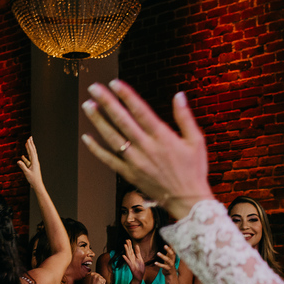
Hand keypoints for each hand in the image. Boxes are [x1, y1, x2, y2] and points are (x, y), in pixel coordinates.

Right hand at [17, 136, 43, 188]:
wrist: (37, 184)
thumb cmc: (33, 179)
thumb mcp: (27, 173)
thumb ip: (23, 166)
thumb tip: (18, 161)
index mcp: (34, 162)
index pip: (32, 152)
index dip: (29, 145)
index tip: (28, 139)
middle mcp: (35, 161)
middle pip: (33, 151)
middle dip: (31, 144)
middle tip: (30, 137)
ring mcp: (34, 164)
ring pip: (31, 154)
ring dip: (29, 149)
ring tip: (27, 143)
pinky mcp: (32, 167)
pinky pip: (28, 161)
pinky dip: (26, 158)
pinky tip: (23, 156)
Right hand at [80, 272, 105, 283]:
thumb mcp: (88, 281)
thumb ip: (90, 277)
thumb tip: (93, 275)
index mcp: (88, 274)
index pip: (96, 275)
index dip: (95, 280)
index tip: (92, 283)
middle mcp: (91, 274)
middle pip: (99, 276)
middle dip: (98, 281)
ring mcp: (95, 276)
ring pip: (102, 278)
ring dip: (100, 283)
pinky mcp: (99, 279)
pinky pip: (104, 280)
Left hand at [81, 80, 213, 219]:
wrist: (187, 200)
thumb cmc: (194, 169)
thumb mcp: (196, 141)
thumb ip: (185, 117)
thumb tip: (179, 94)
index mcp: (163, 137)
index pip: (140, 111)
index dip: (126, 96)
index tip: (115, 83)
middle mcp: (147, 148)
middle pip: (122, 121)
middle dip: (107, 103)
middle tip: (94, 88)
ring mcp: (136, 162)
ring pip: (113, 138)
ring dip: (98, 121)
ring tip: (88, 106)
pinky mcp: (129, 174)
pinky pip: (109, 160)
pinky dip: (96, 150)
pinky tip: (86, 137)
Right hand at [122, 240, 145, 280]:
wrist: (140, 276)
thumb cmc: (140, 268)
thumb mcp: (140, 259)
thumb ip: (138, 252)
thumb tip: (136, 245)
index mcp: (134, 257)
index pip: (131, 249)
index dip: (130, 245)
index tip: (128, 239)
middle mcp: (131, 259)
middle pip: (129, 251)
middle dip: (128, 245)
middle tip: (126, 240)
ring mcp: (131, 263)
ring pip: (128, 255)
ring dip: (126, 250)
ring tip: (125, 245)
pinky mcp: (131, 267)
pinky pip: (128, 262)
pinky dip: (126, 259)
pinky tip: (123, 256)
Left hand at [153, 245, 176, 277]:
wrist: (170, 274)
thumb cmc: (169, 264)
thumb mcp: (169, 258)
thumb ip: (169, 252)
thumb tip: (168, 245)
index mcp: (173, 257)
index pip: (174, 250)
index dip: (173, 246)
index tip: (171, 241)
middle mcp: (173, 260)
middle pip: (172, 254)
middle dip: (169, 250)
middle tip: (165, 246)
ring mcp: (170, 265)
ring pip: (167, 260)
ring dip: (162, 256)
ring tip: (158, 253)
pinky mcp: (167, 269)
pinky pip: (163, 266)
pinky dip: (159, 264)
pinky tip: (155, 262)